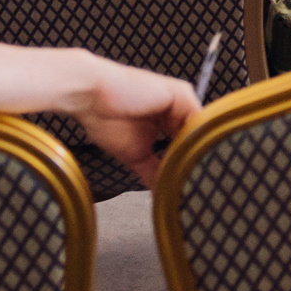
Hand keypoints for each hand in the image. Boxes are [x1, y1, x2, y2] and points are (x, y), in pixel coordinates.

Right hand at [66, 57, 200, 187]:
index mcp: (168, 121)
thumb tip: (161, 196)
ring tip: (195, 176)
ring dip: (197, 152)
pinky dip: (196, 139)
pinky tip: (191, 156)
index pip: (187, 145)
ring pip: (199, 131)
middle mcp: (177, 109)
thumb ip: (153, 173)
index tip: (189, 187)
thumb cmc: (106, 119)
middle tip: (197, 186)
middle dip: (196, 160)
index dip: (188, 165)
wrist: (90, 96)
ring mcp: (181, 101)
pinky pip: (197, 119)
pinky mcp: (181, 94)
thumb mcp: (135, 155)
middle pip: (196, 138)